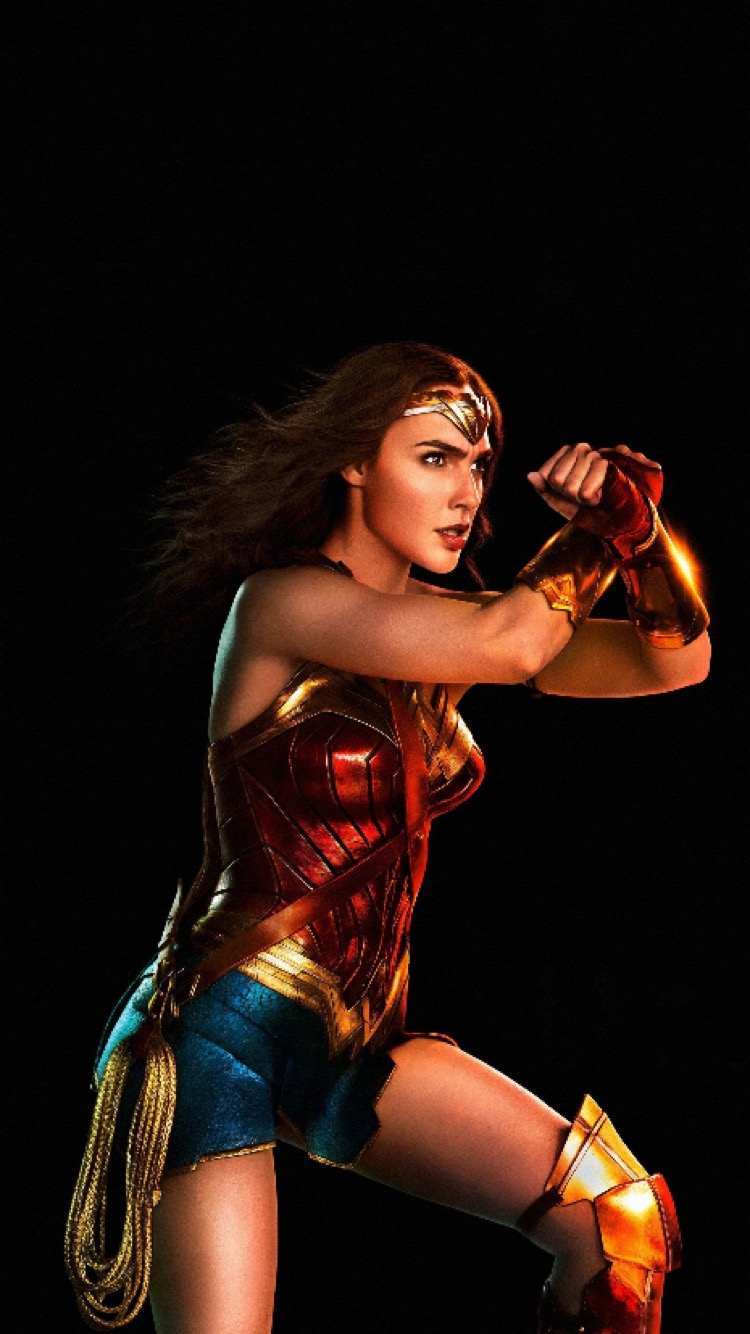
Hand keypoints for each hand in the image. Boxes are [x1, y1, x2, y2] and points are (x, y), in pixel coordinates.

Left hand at [528, 443, 661, 520]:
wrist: (620, 519)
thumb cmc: (591, 508)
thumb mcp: (562, 502)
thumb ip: (545, 489)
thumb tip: (531, 475)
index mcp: (567, 454)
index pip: (547, 474)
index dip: (556, 490)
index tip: (571, 493)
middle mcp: (581, 448)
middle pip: (557, 479)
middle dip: (570, 494)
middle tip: (585, 495)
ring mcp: (596, 455)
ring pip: (570, 485)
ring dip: (582, 497)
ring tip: (595, 494)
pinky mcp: (610, 464)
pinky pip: (585, 490)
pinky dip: (591, 497)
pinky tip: (601, 494)